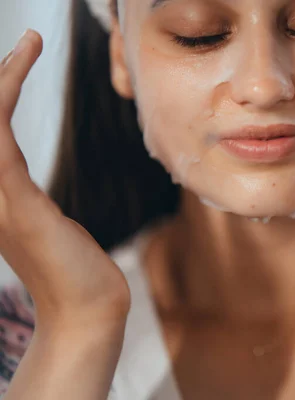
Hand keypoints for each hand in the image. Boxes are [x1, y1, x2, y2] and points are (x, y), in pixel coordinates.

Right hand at [0, 30, 130, 333]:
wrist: (87, 310)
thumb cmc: (76, 271)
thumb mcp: (48, 226)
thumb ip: (26, 201)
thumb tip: (22, 184)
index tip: (16, 60)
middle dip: (0, 79)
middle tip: (27, 42)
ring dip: (3, 77)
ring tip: (29, 42)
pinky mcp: (14, 199)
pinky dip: (5, 96)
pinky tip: (18, 67)